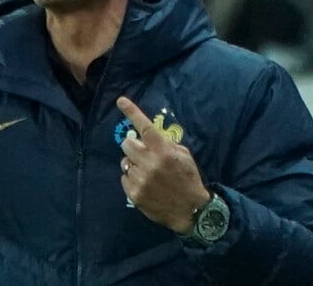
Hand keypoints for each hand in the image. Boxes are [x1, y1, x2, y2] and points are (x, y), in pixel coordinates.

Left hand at [117, 96, 209, 233]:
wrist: (192, 211)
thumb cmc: (188, 178)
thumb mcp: (183, 155)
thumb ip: (165, 144)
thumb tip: (146, 136)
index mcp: (164, 152)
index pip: (145, 127)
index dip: (132, 112)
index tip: (121, 101)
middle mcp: (150, 163)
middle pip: (127, 144)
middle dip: (133, 147)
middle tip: (142, 154)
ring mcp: (141, 179)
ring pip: (125, 162)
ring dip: (133, 165)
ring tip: (147, 174)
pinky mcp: (134, 194)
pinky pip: (124, 178)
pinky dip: (132, 179)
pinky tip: (145, 185)